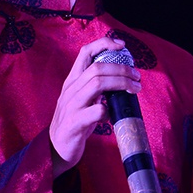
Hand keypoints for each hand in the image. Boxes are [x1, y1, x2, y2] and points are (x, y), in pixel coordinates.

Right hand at [48, 35, 140, 175]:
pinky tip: (113, 115)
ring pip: (97, 84)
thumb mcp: (83, 99)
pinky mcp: (74, 123)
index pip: (85, 53)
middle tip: (137, 77)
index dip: (104, 44)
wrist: (56, 148)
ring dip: (121, 84)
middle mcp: (71, 89)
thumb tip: (122, 77)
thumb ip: (96, 87)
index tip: (122, 46)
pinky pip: (96, 111)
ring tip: (134, 89)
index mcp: (73, 81)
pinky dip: (109, 110)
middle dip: (122, 69)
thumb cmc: (75, 122)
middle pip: (97, 68)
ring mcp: (71, 105)